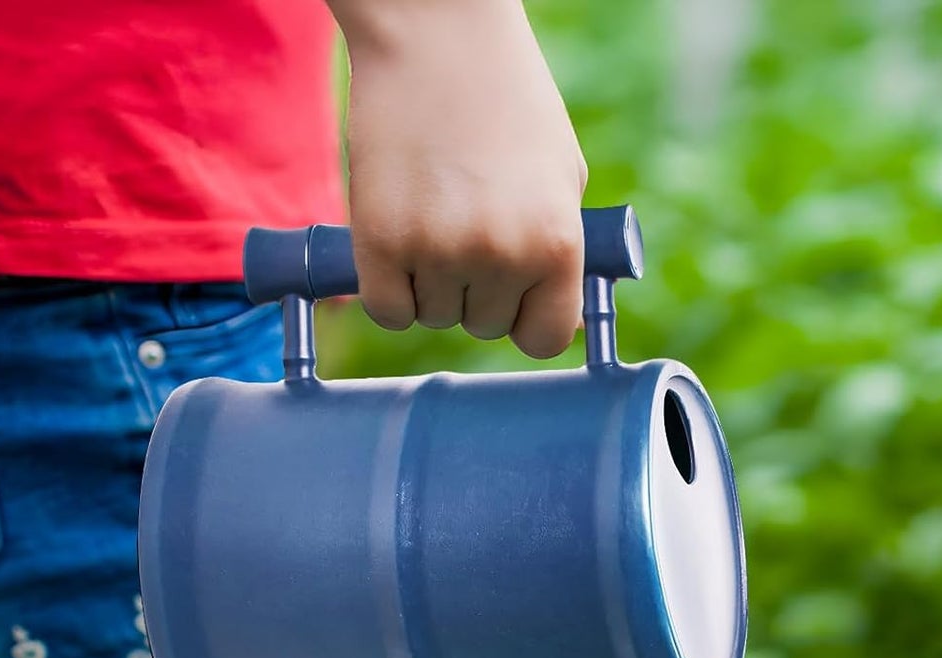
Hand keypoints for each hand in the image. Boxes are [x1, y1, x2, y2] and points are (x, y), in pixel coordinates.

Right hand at [327, 0, 587, 356]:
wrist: (437, 32)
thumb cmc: (506, 101)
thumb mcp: (561, 178)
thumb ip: (559, 254)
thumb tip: (555, 319)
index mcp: (557, 244)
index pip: (544, 340)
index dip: (524, 319)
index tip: (511, 293)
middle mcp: (502, 256)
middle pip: (483, 326)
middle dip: (474, 289)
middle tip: (463, 225)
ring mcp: (439, 250)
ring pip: (434, 316)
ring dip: (429, 283)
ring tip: (432, 214)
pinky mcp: (380, 239)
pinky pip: (388, 310)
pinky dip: (389, 289)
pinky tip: (396, 242)